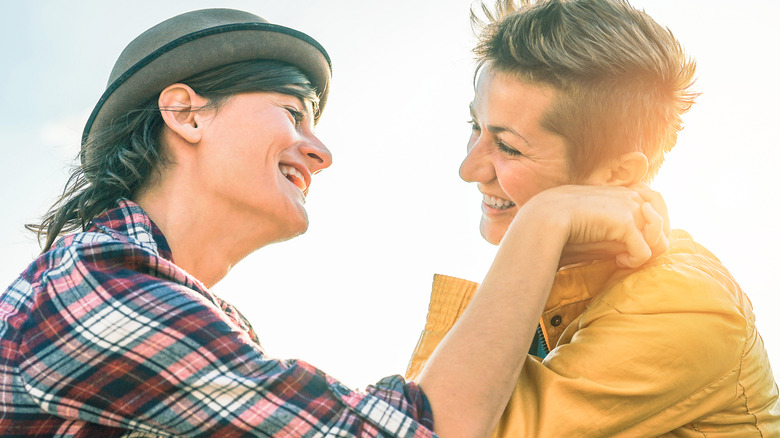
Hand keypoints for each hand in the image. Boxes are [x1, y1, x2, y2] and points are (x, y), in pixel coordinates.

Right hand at [519, 185, 668, 268]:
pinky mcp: (626, 222)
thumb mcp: (598, 225)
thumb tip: (648, 249)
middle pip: (664, 222)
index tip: (634, 243)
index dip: (653, 226)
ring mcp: (630, 206)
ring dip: (645, 253)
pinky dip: (634, 262)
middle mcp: (631, 195)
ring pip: (659, 238)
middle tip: (633, 255)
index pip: (656, 204)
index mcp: (623, 191)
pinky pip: (646, 251)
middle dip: (655, 242)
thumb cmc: (564, 226)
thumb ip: (622, 230)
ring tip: (623, 258)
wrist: (544, 220)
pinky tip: (618, 261)